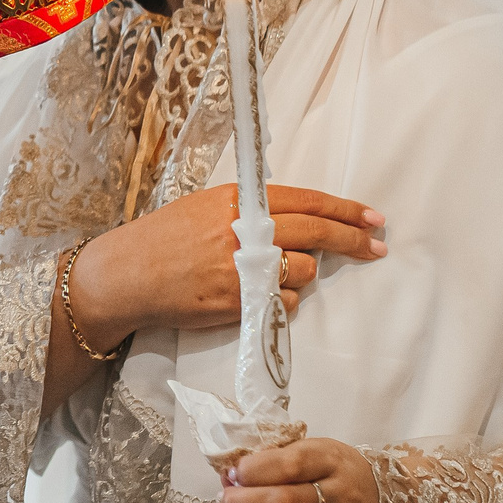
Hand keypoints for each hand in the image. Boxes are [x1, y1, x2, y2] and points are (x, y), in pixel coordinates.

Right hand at [65, 184, 384, 354]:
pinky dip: (281, 298)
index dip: (345, 210)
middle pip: (316, 233)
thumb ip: (249, 209)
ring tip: (277, 274)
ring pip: (303, 271)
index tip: (372, 218)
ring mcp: (242, 268)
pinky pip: (283, 300)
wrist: (126, 276)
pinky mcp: (238, 301)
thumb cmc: (163, 238)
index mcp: (237, 200)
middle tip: (376, 246)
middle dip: (353, 240)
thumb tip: (297, 217)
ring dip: (303, 274)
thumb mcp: (204, 207)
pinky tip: (258, 294)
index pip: (306, 201)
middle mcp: (243, 230)